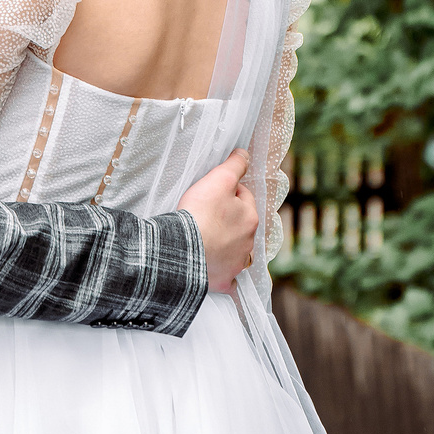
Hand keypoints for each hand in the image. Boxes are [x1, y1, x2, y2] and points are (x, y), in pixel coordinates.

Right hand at [178, 148, 257, 295]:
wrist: (183, 250)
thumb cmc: (200, 213)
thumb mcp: (219, 180)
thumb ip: (235, 165)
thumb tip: (245, 154)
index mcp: (250, 218)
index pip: (244, 196)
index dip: (228, 190)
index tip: (212, 192)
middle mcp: (248, 243)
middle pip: (240, 224)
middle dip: (229, 218)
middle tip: (206, 214)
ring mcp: (236, 263)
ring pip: (237, 251)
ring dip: (228, 246)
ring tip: (208, 240)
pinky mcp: (223, 280)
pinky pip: (228, 279)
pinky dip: (224, 275)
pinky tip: (216, 270)